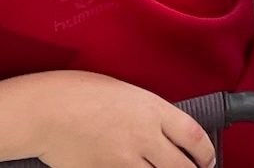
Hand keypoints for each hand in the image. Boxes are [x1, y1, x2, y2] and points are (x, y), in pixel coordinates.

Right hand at [30, 71, 213, 167]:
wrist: (46, 110)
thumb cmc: (80, 93)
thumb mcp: (126, 94)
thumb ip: (150, 114)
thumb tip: (166, 132)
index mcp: (153, 110)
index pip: (194, 136)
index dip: (206, 153)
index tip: (207, 160)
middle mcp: (145, 137)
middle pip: (182, 166)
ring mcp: (124, 160)